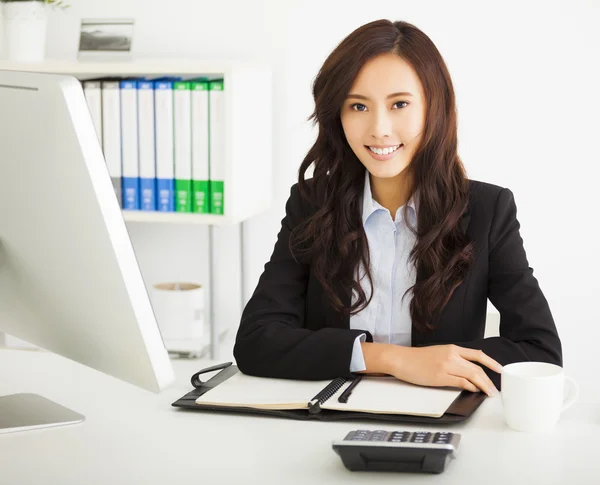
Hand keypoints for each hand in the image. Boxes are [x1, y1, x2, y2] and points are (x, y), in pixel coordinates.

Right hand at [383, 344, 502, 395]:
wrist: (402, 359)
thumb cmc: (418, 358)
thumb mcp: (439, 353)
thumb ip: (454, 359)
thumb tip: (467, 371)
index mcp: (452, 348)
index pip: (477, 355)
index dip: (491, 362)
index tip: (500, 370)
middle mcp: (451, 355)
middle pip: (477, 368)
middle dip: (489, 380)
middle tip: (495, 389)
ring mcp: (446, 366)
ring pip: (472, 375)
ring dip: (483, 385)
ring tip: (489, 393)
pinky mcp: (440, 376)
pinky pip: (461, 382)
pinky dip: (470, 387)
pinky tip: (474, 390)